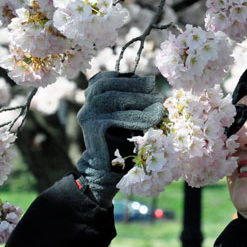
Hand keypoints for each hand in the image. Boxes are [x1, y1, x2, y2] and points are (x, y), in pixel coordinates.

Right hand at [77, 71, 163, 206]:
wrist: (107, 167)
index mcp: (93, 96)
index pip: (107, 79)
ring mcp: (87, 114)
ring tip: (159, 107)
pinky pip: (115, 117)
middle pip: (109, 86)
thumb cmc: (121, 139)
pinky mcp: (92, 127)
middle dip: (135, 87)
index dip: (128, 79)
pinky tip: (152, 120)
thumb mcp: (128, 113)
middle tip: (158, 94)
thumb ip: (132, 99)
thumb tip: (150, 83)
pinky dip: (137, 117)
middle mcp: (87, 103)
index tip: (149, 82)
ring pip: (113, 99)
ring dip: (139, 101)